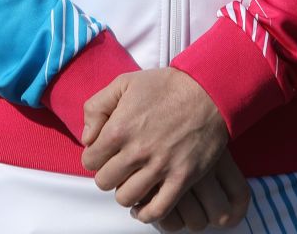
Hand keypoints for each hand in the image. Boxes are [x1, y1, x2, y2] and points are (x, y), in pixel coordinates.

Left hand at [80, 69, 242, 226]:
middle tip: (119, 166)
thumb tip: (87, 138)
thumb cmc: (165, 86)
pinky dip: (146, 213)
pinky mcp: (182, 178)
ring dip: (125, 192)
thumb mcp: (124, 83)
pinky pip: (157, 210)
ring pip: (126, 198)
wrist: (208, 91)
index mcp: (119, 128)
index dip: (95, 157)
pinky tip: (144, 205)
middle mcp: (137, 151)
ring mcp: (160, 167)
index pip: (89, 160)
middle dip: (108, 174)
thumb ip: (96, 107)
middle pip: (104, 182)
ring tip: (132, 181)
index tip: (106, 153)